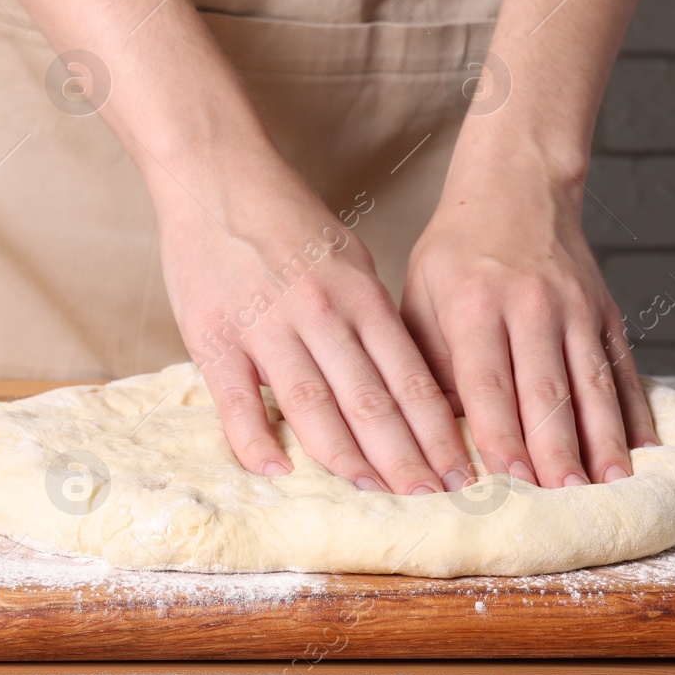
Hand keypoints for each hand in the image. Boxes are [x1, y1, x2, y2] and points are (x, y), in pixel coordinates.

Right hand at [152, 152, 470, 494]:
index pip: (409, 376)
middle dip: (407, 457)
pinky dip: (257, 441)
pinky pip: (237, 402)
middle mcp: (320, 312)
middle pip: (371, 400)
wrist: (214, 175)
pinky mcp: (214, 337)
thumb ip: (370, 315)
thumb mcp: (348, 256)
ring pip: (314, 406)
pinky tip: (281, 473)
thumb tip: (399, 374)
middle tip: (433, 500)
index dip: (437, 429)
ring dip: (348, 458)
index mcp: (359, 294)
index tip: (461, 471)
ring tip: (375, 494)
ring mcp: (266, 326)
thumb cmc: (285, 218)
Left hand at [401, 149, 655, 487]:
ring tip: (611, 490)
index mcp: (476, 304)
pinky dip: (635, 412)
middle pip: (547, 391)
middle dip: (557, 453)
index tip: (508, 480)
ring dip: (604, 442)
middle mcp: (532, 306)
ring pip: (593, 385)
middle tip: (565, 505)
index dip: (500, 433)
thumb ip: (429, 364)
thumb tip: (436, 437)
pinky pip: (624, 369)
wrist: (517, 186)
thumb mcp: (420, 296)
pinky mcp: (606, 313)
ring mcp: (577, 309)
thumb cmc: (456, 254)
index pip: (488, 380)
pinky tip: (644, 451)